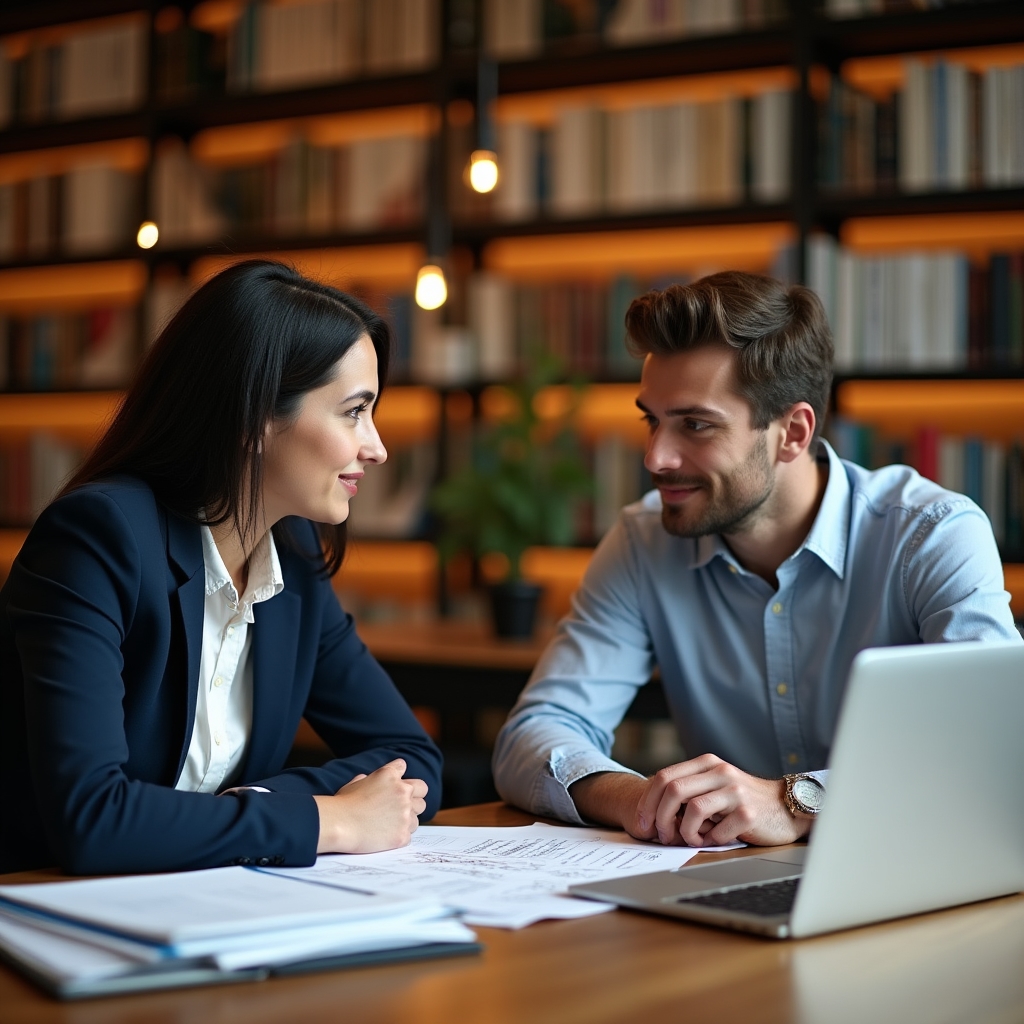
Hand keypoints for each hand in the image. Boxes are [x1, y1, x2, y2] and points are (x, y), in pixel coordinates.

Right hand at [313, 759, 427, 854]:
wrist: (338, 825)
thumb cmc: (342, 804)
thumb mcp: (355, 783)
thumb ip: (369, 779)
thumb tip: (368, 779)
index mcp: (390, 775)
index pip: (402, 766)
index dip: (397, 775)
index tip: (393, 783)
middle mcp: (403, 791)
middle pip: (422, 790)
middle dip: (414, 795)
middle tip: (402, 805)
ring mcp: (406, 813)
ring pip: (418, 815)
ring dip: (407, 818)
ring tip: (388, 824)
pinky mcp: (403, 834)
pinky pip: (409, 834)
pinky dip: (399, 836)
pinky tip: (385, 836)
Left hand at [634, 754, 810, 847]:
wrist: (785, 807)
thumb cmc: (742, 801)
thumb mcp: (713, 787)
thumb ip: (688, 792)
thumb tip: (653, 814)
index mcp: (706, 763)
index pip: (664, 776)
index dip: (648, 801)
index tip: (643, 822)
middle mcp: (719, 772)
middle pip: (672, 790)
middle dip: (660, 817)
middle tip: (662, 836)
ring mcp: (735, 791)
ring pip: (692, 809)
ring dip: (685, 831)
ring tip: (692, 839)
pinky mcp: (749, 812)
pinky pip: (718, 830)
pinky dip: (710, 840)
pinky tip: (715, 840)